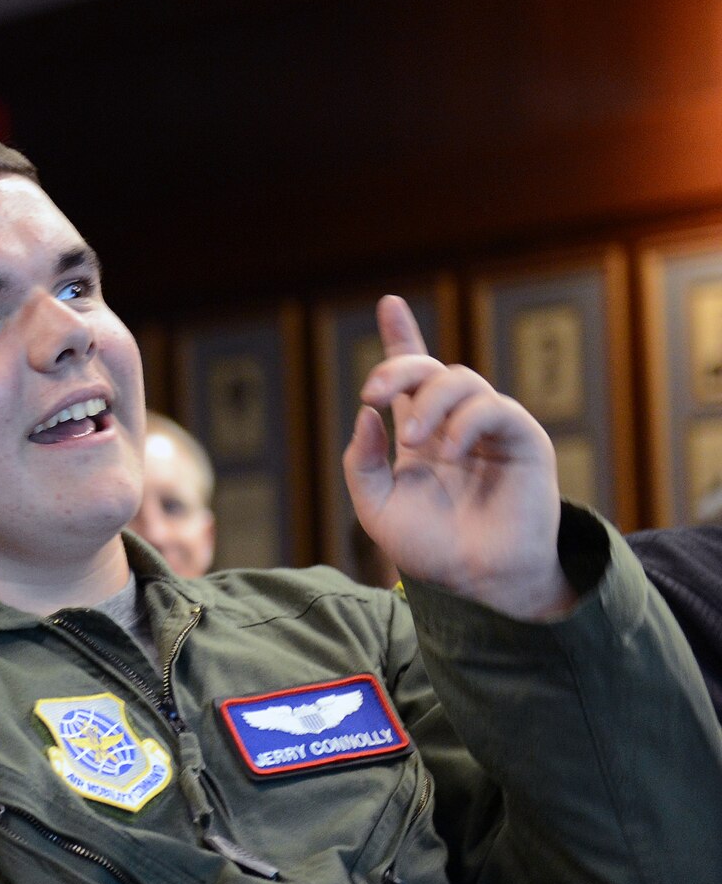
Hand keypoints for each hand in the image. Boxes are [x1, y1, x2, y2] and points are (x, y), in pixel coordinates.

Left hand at [343, 295, 573, 618]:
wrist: (475, 580)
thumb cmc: (430, 548)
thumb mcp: (375, 506)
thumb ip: (362, 461)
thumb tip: (367, 413)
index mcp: (420, 434)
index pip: (412, 376)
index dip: (401, 337)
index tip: (388, 303)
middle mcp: (455, 424)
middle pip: (429, 368)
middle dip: (397, 368)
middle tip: (373, 393)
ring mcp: (490, 429)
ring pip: (460, 381)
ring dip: (428, 404)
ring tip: (413, 441)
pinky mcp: (522, 439)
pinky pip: (494, 408)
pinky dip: (464, 422)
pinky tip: (447, 451)